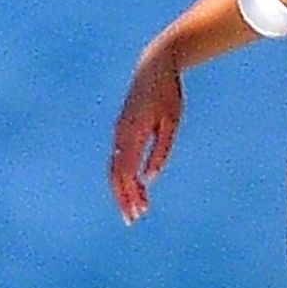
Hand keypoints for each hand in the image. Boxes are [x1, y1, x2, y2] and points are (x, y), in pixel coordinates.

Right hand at [109, 46, 182, 222]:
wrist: (154, 66)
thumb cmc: (168, 94)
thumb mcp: (171, 123)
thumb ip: (160, 151)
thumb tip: (149, 179)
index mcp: (131, 133)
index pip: (125, 172)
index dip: (129, 195)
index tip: (138, 213)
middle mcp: (119, 135)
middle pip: (114, 175)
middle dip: (123, 199)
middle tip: (133, 220)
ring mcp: (118, 132)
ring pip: (115, 168)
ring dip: (123, 190)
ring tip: (137, 209)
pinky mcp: (121, 131)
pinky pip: (119, 159)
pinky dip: (125, 177)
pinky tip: (137, 188)